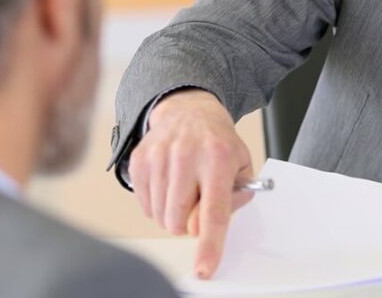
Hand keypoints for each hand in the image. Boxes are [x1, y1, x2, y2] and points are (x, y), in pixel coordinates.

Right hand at [128, 89, 254, 278]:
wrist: (189, 112)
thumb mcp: (242, 166)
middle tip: (197, 202)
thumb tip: (205, 227)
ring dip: (172, 214)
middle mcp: (186, 155)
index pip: (213, 211)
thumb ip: (235, 199)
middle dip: (189, 224)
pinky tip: (168, 183)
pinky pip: (144, 206)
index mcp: (218, 158)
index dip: (209, 244)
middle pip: (180, 221)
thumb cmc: (218, 144)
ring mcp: (159, 157)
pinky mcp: (139, 160)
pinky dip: (157, 205)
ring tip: (184, 188)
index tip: (204, 268)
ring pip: (160, 217)